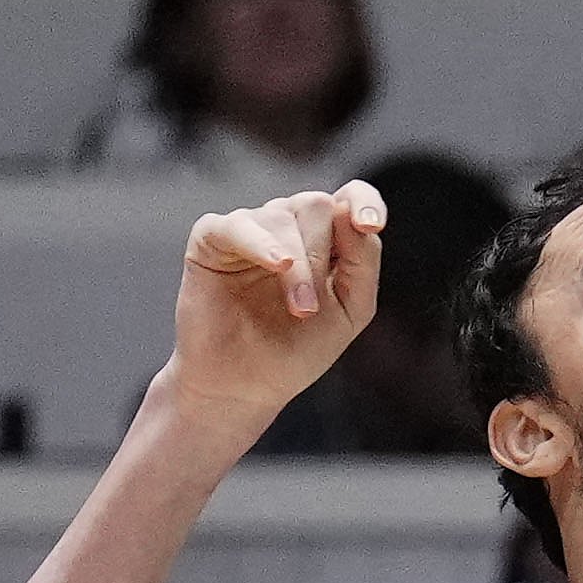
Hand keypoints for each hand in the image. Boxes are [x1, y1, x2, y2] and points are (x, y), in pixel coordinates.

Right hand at [168, 184, 386, 432]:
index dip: (364, 201)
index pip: (351, 196)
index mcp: (327, 238)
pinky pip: (237, 225)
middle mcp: (288, 225)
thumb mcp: (351, 308)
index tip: (371, 225)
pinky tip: (276, 263)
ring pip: (282, 215)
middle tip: (311, 307)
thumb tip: (355, 217)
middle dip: (321, 255)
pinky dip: (260, 242)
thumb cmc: (299, 349)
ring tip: (299, 308)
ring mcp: (250, 229)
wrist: (246, 386)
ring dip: (298, 265)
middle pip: (316, 205)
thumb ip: (363, 260)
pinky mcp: (211, 240)